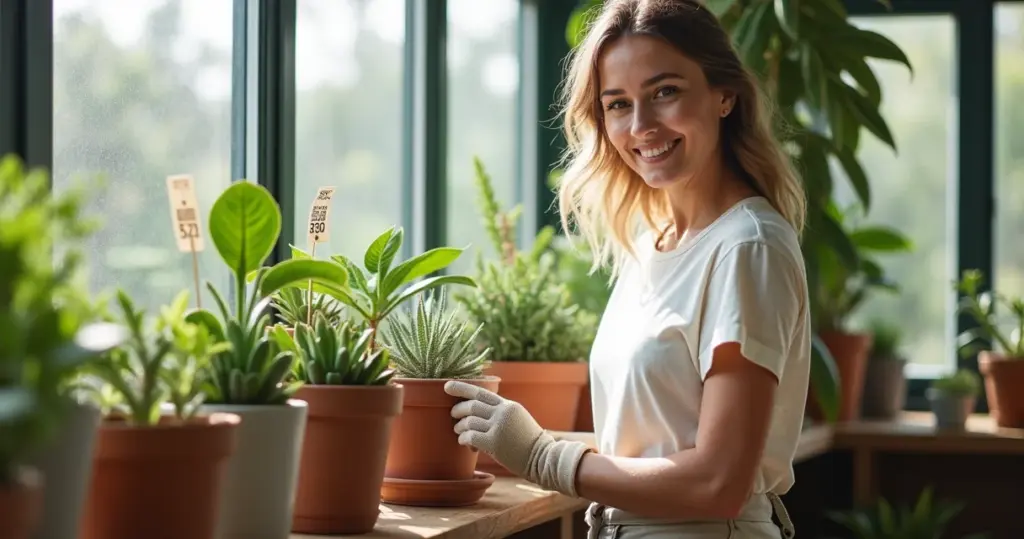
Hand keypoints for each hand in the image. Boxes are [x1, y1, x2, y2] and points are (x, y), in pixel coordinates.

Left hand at [444, 380, 592, 496]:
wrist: (542, 458)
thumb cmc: (528, 442)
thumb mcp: (518, 419)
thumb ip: (501, 412)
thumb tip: (478, 412)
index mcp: (508, 405)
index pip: (481, 392)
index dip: (462, 388)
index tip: (447, 386)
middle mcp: (503, 413)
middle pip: (471, 405)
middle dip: (458, 409)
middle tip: (454, 415)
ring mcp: (499, 427)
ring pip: (468, 421)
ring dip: (460, 427)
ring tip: (460, 432)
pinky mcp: (495, 443)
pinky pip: (470, 436)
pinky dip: (463, 439)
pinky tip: (466, 445)